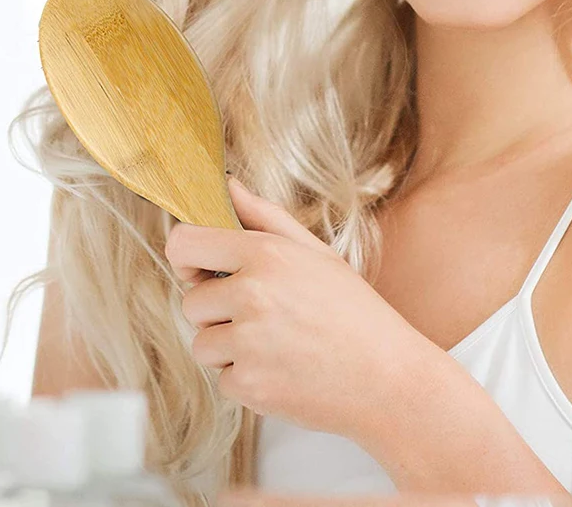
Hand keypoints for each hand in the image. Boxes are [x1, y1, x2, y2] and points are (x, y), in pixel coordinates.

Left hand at [166, 176, 430, 443]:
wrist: (387, 378)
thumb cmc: (354, 312)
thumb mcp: (316, 252)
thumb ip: (264, 216)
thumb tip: (227, 186)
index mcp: (265, 254)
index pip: (183, 243)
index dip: (185, 258)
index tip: (200, 270)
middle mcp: (251, 294)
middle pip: (190, 302)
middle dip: (216, 311)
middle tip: (262, 315)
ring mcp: (248, 343)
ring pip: (202, 344)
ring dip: (228, 348)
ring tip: (276, 344)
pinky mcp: (249, 386)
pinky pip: (222, 379)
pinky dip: (247, 379)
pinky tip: (283, 370)